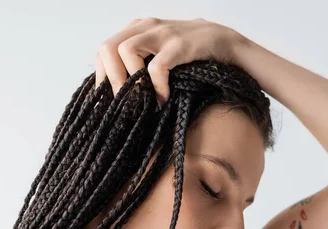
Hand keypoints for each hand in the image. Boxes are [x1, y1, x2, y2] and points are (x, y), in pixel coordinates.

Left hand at [94, 17, 240, 105]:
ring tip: (143, 100)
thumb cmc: (189, 54)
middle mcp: (145, 27)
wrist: (225, 42)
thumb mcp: (159, 53)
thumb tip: (120, 95)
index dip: (102, 75)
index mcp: (137, 29)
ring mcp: (162, 33)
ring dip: (131, 80)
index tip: (110, 99)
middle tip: (124, 102)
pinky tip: (163, 98)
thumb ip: (141, 64)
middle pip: (108, 47)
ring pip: (126, 50)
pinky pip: (157, 66)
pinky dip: (156, 86)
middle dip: (111, 78)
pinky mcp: (179, 45)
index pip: (104, 49)